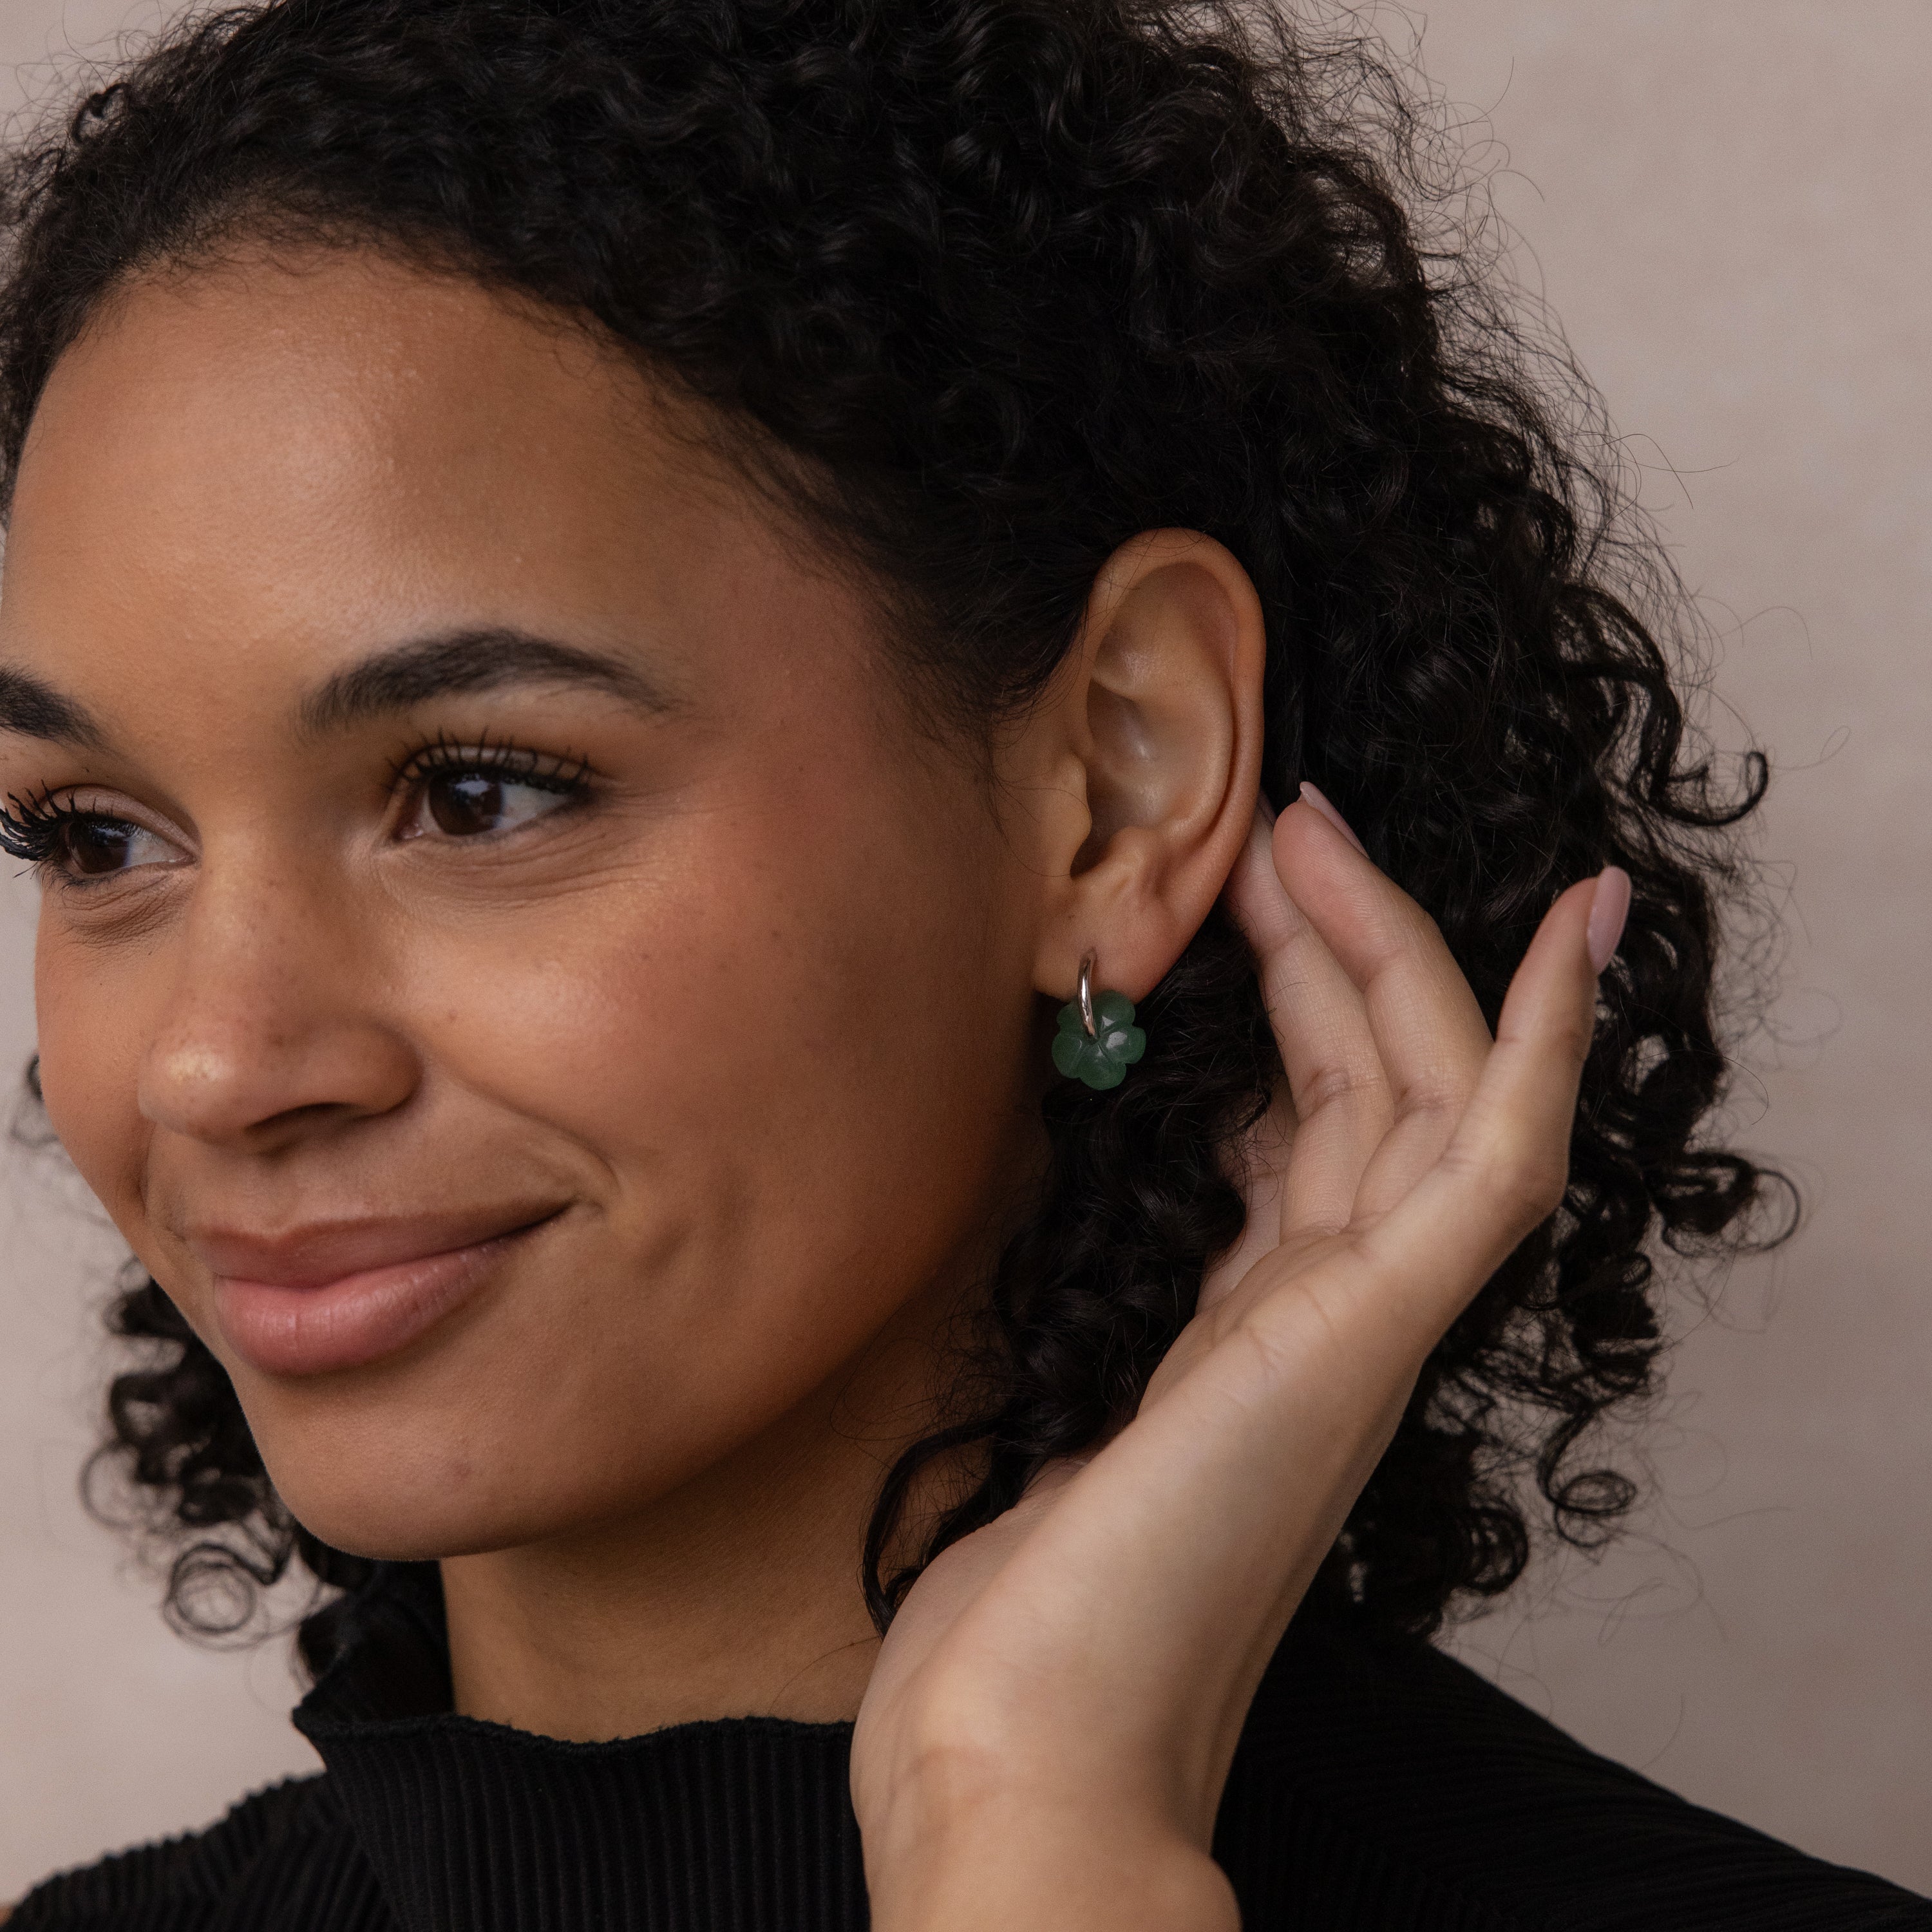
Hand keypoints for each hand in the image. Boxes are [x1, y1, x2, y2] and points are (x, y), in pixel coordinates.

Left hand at [851, 793, 1629, 1931]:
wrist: (1030, 1760)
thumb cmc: (1022, 1623)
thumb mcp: (1049, 1417)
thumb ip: (1098, 1321)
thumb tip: (1099, 1218)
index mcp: (1250, 1339)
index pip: (1314, 1143)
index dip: (1316, 1021)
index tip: (1278, 920)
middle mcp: (1324, 1324)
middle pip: (1366, 1094)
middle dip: (1334, 948)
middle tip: (1277, 830)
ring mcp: (1358, 1326)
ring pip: (1424, 1095)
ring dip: (1391, 952)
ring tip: (1314, 833)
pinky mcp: (1365, 1329)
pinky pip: (1489, 1156)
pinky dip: (1539, 1041)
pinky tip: (1567, 936)